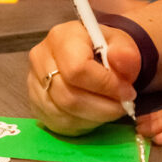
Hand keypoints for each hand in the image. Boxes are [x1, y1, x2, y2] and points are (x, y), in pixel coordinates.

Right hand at [27, 21, 139, 135]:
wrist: (89, 56)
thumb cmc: (104, 50)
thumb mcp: (121, 44)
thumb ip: (125, 52)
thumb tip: (121, 60)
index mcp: (60, 37)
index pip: (77, 69)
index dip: (105, 85)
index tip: (127, 92)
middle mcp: (40, 59)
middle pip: (68, 97)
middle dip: (102, 107)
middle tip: (123, 106)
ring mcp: (34, 84)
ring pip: (64, 114)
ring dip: (95, 118)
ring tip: (112, 109)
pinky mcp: (36, 104)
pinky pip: (59, 123)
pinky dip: (83, 124)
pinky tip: (96, 114)